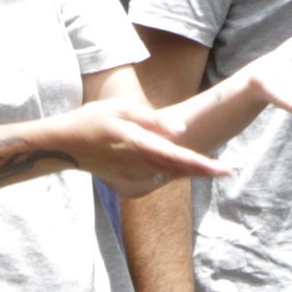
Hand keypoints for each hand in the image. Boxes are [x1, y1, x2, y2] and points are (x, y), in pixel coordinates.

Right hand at [55, 100, 228, 197]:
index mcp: (138, 144)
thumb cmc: (94, 120)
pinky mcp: (129, 182)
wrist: (66, 146)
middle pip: (178, 171)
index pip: (178, 157)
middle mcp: (138, 165)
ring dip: (188, 173)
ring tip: (208, 166)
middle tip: (226, 170)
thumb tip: (182, 128)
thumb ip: (153, 119)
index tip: (225, 170)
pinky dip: (171, 174)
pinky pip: (157, 179)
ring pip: (170, 177)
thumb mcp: (122, 109)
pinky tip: (177, 166)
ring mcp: (133, 177)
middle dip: (203, 171)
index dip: (203, 165)